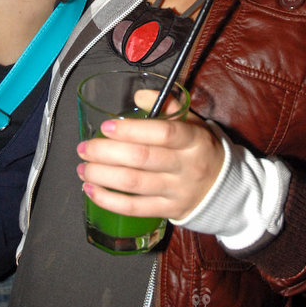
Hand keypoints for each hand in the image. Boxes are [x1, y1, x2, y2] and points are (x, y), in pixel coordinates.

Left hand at [76, 105, 224, 221]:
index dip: (131, 130)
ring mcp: (178, 191)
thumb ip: (167, 105)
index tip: (105, 127)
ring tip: (82, 168)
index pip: (163, 133)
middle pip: (142, 159)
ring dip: (102, 175)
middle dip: (106, 153)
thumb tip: (139, 95)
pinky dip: (109, 200)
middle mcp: (187, 166)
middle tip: (84, 147)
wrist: (223, 187)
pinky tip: (91, 190)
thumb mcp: (192, 121)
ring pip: (134, 184)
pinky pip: (135, 208)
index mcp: (194, 139)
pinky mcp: (169, 211)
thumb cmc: (199, 147)